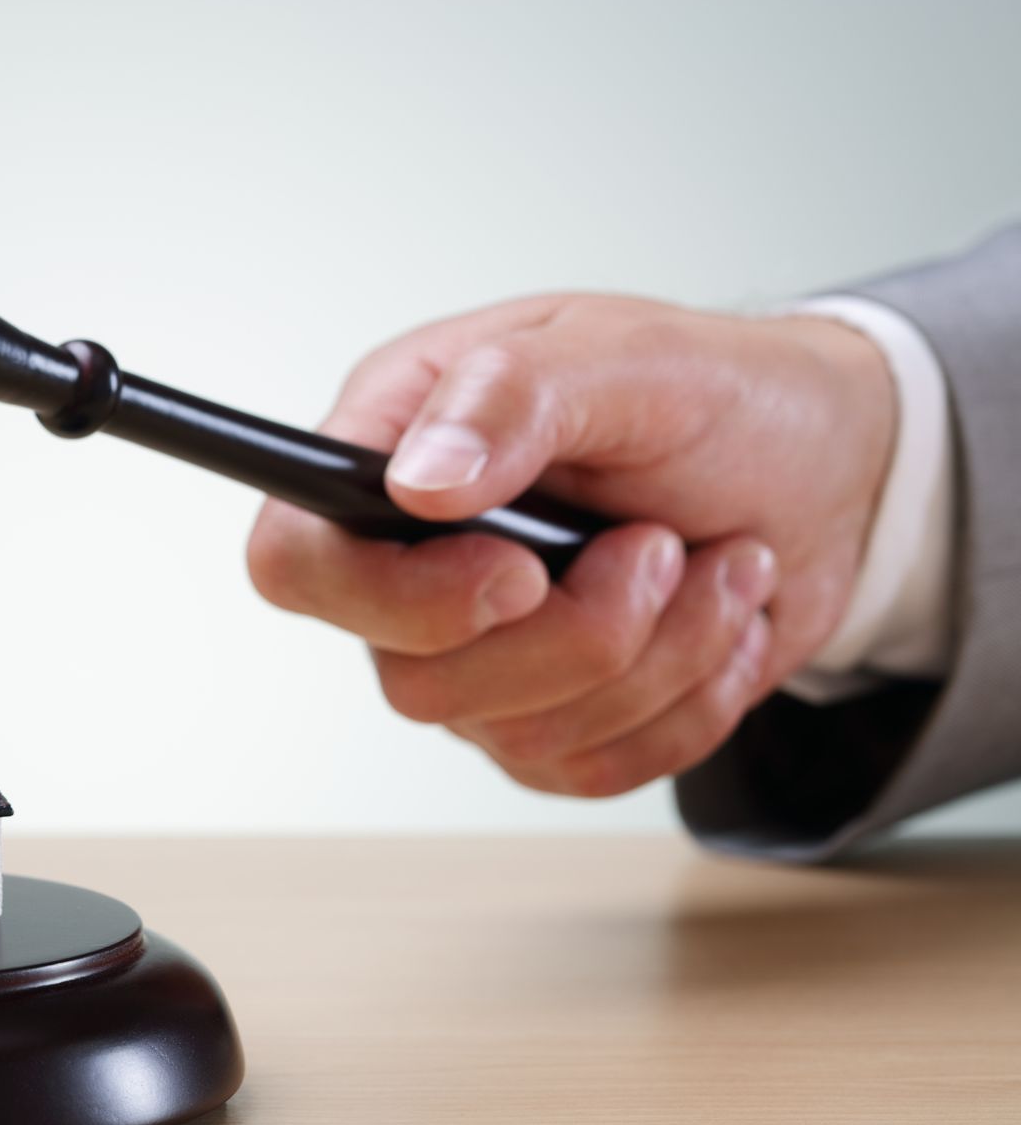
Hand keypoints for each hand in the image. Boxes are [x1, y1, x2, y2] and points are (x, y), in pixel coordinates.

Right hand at [246, 295, 895, 795]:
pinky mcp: (546, 719)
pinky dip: (684, 706)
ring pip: (513, 733)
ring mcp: (475, 656)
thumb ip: (512, 396)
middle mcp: (413, 563)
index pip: (295, 561)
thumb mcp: (629, 355)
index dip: (386, 597)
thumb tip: (417, 479)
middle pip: (412, 678)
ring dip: (654, 658)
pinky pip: (588, 769)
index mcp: (392, 452)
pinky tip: (716, 623)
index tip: (515, 575)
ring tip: (711, 566)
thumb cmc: (719, 397)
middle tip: (660, 546)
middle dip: (576, 633)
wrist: (828, 472)